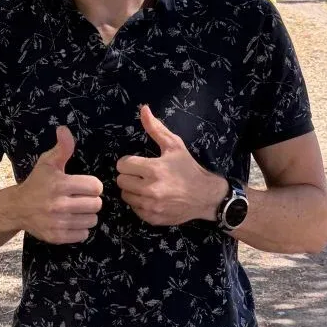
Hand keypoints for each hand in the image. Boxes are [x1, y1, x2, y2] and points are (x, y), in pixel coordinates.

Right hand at [16, 126, 103, 243]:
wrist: (16, 208)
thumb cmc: (36, 183)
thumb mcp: (47, 163)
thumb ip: (62, 148)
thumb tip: (64, 129)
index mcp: (60, 184)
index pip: (95, 187)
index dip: (92, 186)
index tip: (84, 186)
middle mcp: (59, 205)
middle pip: (96, 205)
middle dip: (91, 201)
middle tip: (80, 199)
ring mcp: (58, 222)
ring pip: (92, 220)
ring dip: (87, 215)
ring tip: (76, 210)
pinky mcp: (56, 236)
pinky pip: (83, 234)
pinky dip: (80, 229)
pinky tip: (71, 221)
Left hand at [116, 105, 228, 226]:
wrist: (205, 196)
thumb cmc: (188, 168)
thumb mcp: (174, 145)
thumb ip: (155, 128)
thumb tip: (143, 109)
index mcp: (153, 169)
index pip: (122, 165)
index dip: (128, 162)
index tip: (137, 163)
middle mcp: (150, 189)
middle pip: (120, 180)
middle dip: (129, 175)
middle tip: (141, 174)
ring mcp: (150, 206)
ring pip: (125, 195)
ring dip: (132, 190)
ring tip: (145, 185)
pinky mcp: (152, 218)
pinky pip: (134, 209)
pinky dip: (139, 203)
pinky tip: (151, 197)